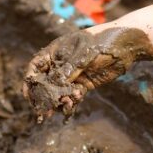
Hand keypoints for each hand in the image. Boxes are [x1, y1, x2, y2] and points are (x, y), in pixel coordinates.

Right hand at [22, 27, 152, 119]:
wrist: (125, 46)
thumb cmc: (102, 42)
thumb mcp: (83, 55)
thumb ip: (68, 70)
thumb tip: (53, 85)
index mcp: (56, 51)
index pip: (37, 66)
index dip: (30, 79)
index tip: (27, 94)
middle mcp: (62, 63)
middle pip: (46, 81)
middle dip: (43, 96)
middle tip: (42, 110)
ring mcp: (73, 74)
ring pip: (59, 91)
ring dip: (58, 101)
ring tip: (60, 109)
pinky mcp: (84, 83)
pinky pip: (73, 95)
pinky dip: (71, 102)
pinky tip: (71, 107)